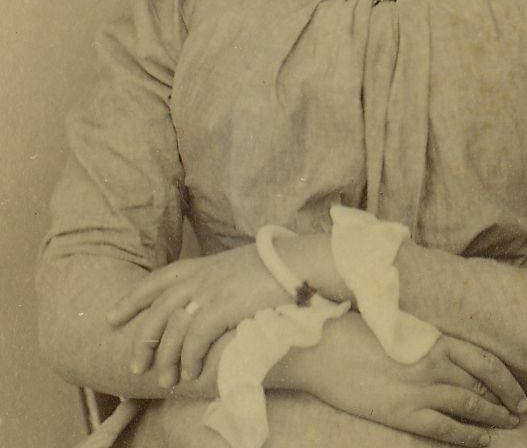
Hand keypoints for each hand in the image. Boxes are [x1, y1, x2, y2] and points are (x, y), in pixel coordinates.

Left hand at [106, 245, 285, 387]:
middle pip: (157, 310)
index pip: (157, 280)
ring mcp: (210, 291)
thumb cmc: (275, 266)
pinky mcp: (222, 308)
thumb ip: (217, 279)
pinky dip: (189, 359)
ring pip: (173, 330)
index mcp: (202, 264)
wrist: (297, 262)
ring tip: (165, 381)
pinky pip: (195, 340)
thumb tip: (208, 298)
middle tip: (135, 366)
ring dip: (166, 359)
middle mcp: (201, 276)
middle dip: (142, 340)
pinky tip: (190, 374)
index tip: (111, 317)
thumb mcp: (237, 266)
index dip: (132, 299)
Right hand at [290, 312, 526, 446]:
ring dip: (494, 418)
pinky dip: (468, 436)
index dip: (505, 378)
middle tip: (521, 411)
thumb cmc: (358, 330)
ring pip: (470, 406)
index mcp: (433, 340)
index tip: (518, 390)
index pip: (483, 360)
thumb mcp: (399, 327)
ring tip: (510, 426)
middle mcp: (433, 364)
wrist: (324, 347)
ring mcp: (419, 390)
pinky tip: (482, 441)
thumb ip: (426, 340)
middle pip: (482, 384)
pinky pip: (445, 428)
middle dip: (505, 400)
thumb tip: (446, 349)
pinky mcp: (403, 412)